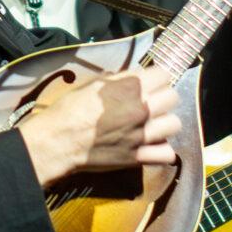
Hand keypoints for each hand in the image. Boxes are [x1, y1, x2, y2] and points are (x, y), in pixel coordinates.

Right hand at [18, 67, 180, 186]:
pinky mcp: (138, 157)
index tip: (150, 82)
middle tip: (151, 102)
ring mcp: (142, 135)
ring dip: (165, 123)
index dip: (157, 77)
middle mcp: (142, 109)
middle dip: (163, 97)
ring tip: (153, 125)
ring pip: (174, 124)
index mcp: (131, 87)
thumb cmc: (70, 108)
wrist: (57, 141)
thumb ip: (119, 79)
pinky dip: (161, 150)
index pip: (164, 73)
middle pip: (173, 97)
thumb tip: (135, 77)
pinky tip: (152, 146)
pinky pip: (167, 154)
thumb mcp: (93, 83)